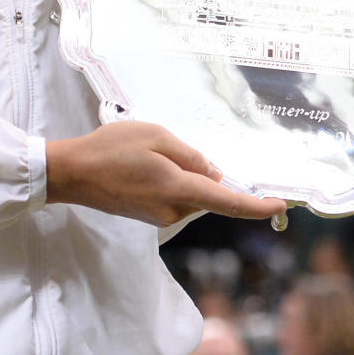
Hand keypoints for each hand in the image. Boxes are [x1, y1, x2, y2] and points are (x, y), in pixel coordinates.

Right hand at [45, 122, 286, 227]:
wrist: (71, 174)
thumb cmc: (110, 149)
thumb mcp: (155, 137)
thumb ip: (190, 156)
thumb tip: (214, 173)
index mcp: (179, 189)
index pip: (229, 202)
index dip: (258, 206)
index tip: (282, 206)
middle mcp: (174, 210)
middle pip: (207, 193)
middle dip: (203, 173)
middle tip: (167, 148)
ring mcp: (160, 217)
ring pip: (190, 194)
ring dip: (182, 175)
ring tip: (146, 154)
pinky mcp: (149, 217)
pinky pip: (173, 197)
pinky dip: (170, 181)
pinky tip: (142, 165)